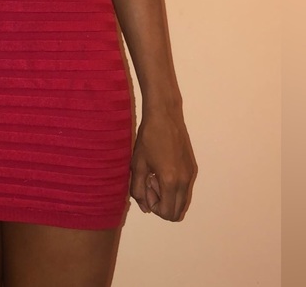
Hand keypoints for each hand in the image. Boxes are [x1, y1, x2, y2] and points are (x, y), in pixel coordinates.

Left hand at [130, 102, 195, 220]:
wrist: (164, 116)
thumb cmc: (148, 138)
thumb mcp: (137, 165)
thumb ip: (138, 190)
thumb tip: (145, 209)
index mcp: (171, 181)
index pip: (167, 213)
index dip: (153, 206)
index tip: (145, 186)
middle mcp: (185, 181)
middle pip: (177, 212)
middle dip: (161, 204)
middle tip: (149, 183)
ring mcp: (191, 174)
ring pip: (182, 201)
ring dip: (167, 196)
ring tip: (154, 175)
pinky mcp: (192, 167)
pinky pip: (184, 189)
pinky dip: (173, 187)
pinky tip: (161, 168)